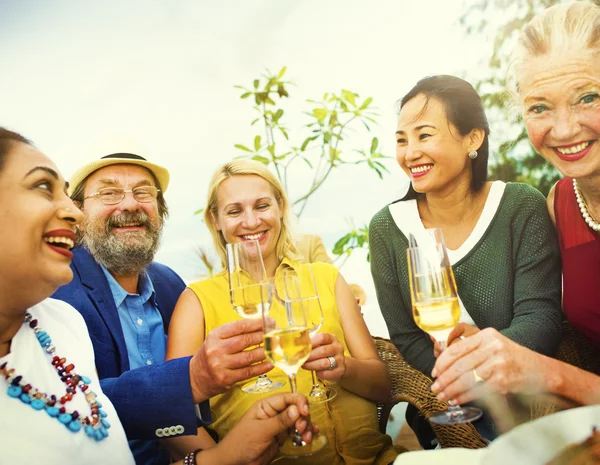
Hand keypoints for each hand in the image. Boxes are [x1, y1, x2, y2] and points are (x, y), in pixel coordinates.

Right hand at [189, 318, 272, 401]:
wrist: (195, 377)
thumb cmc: (210, 355)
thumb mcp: (216, 339)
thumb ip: (235, 333)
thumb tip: (260, 326)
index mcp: (215, 336)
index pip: (240, 326)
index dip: (257, 323)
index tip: (270, 321)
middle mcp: (217, 349)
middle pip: (245, 340)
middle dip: (263, 336)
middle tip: (275, 334)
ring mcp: (221, 365)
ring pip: (248, 357)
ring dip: (265, 351)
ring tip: (275, 347)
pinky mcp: (226, 379)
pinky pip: (248, 372)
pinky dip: (261, 367)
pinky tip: (270, 363)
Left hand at [204, 393, 316, 464]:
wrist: (235, 461)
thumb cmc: (242, 442)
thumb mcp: (261, 431)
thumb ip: (280, 421)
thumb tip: (297, 410)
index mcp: (267, 405)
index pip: (287, 397)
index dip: (299, 402)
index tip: (305, 412)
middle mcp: (275, 412)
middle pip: (296, 408)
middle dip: (303, 417)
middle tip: (302, 429)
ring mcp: (279, 424)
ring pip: (299, 420)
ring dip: (306, 426)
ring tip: (307, 437)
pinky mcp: (282, 435)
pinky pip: (296, 431)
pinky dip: (305, 432)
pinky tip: (311, 436)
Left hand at [302, 332, 345, 381]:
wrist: (339, 365)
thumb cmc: (325, 353)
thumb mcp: (321, 345)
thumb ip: (311, 344)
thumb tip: (295, 345)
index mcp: (332, 338)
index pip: (322, 337)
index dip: (311, 342)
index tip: (300, 346)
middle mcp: (338, 348)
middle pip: (323, 351)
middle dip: (309, 355)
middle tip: (300, 358)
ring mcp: (340, 360)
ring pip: (324, 363)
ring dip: (311, 365)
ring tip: (304, 365)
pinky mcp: (340, 371)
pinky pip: (326, 373)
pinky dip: (318, 373)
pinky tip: (315, 372)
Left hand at [430, 328, 545, 404]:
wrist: (541, 370)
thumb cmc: (513, 359)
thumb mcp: (493, 346)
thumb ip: (472, 350)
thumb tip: (444, 364)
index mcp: (486, 335)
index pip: (456, 349)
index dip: (441, 362)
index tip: (434, 372)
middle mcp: (491, 346)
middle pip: (459, 365)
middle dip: (443, 379)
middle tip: (434, 388)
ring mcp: (498, 363)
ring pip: (466, 378)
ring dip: (451, 390)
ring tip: (442, 396)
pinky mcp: (503, 380)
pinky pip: (477, 390)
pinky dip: (464, 397)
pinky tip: (457, 400)